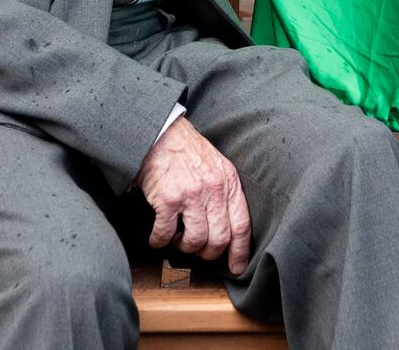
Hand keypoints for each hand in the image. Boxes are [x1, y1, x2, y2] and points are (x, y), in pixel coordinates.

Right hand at [135, 116, 251, 275]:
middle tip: (197, 250)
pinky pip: (166, 234)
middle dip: (207, 253)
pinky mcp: (168, 199)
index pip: (241, 225)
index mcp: (228, 181)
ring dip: (184, 247)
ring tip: (176, 239)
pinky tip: (157, 237)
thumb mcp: (216, 165)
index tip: (236, 267)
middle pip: (219, 239)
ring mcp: (191, 195)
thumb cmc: (185, 150)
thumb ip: (223, 191)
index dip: (240, 251)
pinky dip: (160, 241)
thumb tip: (226, 226)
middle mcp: (213, 189)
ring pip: (195, 241)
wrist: (158, 132)